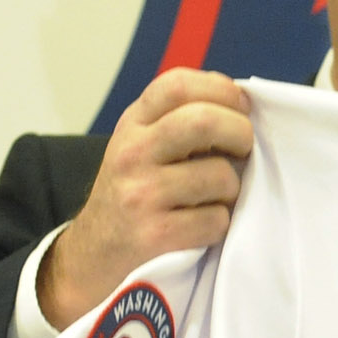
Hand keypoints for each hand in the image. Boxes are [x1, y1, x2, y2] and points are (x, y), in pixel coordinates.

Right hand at [36, 70, 254, 327]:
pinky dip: (220, 224)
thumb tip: (243, 104)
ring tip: (217, 196)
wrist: (93, 252)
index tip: (241, 108)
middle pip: (203, 121)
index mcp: (133, 124)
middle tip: (244, 149)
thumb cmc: (135, 191)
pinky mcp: (153, 234)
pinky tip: (203, 224)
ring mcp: (140, 193)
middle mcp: (132, 153)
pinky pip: (215, 220)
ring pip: (220, 176)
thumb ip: (180, 121)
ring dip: (232, 189)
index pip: (178, 85)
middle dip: (240, 133)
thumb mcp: (143, 145)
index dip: (222, 90)